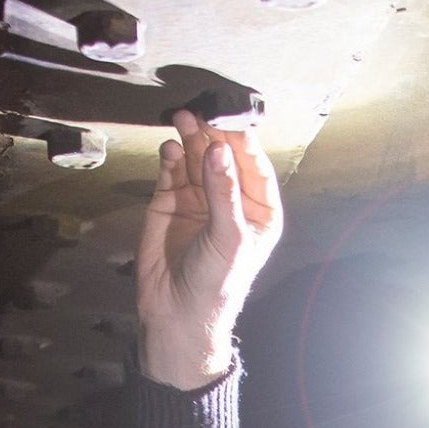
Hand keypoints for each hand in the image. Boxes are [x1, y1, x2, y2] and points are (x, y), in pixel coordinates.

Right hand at [136, 109, 284, 389]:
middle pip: (223, 155)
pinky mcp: (169, 201)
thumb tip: (219, 148)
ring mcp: (199, 198)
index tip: (229, 121)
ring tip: (182, 119)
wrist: (178, 314)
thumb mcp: (229, 238)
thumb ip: (224, 192)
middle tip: (200, 114)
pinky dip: (170, 157)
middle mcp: (230, 200)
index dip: (242, 142)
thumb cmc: (216, 283)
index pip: (254, 165)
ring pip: (196, 158)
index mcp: (259, 212)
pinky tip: (169, 148)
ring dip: (190, 138)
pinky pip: (172, 170)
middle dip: (213, 134)